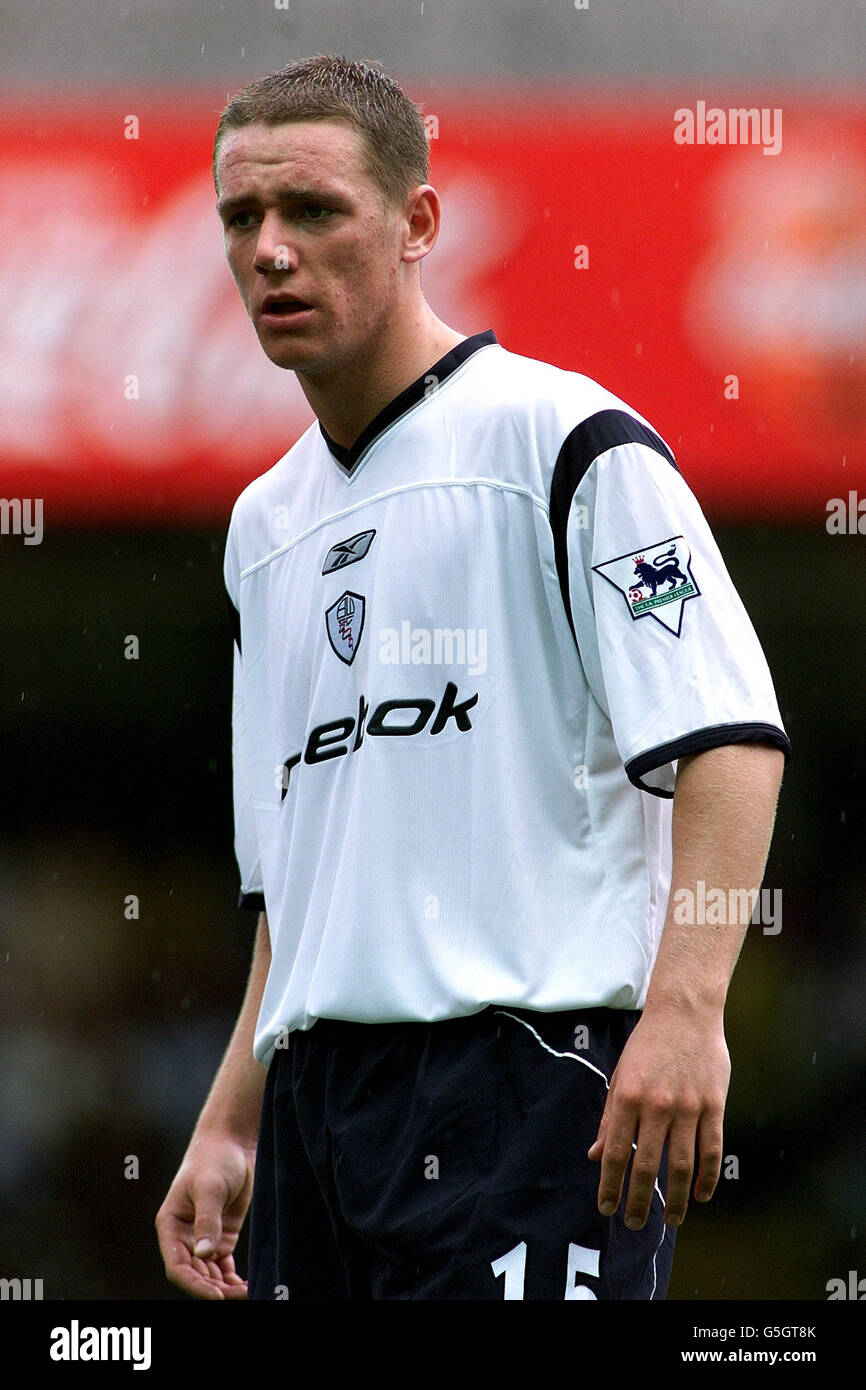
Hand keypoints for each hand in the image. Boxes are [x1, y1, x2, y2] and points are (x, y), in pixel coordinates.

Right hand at [156, 1133, 256, 1298]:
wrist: (233, 1142)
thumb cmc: (214, 1159)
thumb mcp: (210, 1188)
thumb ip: (207, 1221)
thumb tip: (204, 1254)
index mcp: (170, 1226)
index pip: (177, 1266)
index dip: (194, 1285)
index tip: (216, 1296)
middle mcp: (184, 1237)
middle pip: (195, 1275)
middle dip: (214, 1289)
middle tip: (239, 1296)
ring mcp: (203, 1239)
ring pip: (210, 1275)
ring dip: (225, 1288)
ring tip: (246, 1294)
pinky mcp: (222, 1237)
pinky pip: (224, 1266)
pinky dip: (233, 1279)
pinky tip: (247, 1287)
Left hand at [587, 1004, 729, 1229]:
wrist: (685, 1012)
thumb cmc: (648, 1045)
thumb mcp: (620, 1077)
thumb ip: (610, 1119)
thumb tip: (596, 1156)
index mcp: (628, 1098)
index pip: (617, 1154)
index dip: (611, 1186)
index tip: (607, 1208)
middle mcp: (657, 1106)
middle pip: (648, 1167)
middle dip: (639, 1201)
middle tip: (635, 1224)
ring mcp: (688, 1107)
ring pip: (683, 1166)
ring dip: (677, 1199)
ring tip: (672, 1220)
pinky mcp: (714, 1105)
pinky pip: (712, 1150)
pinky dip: (708, 1178)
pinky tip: (702, 1195)